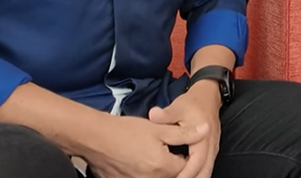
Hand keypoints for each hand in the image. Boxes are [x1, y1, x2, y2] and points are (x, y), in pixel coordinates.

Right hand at [82, 114, 208, 177]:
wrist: (95, 138)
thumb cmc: (126, 131)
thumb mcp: (159, 128)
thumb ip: (185, 133)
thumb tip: (205, 130)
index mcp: (163, 167)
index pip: (187, 168)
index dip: (187, 157)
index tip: (182, 148)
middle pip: (174, 176)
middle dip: (176, 166)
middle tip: (167, 152)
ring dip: (162, 172)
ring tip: (153, 157)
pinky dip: (148, 174)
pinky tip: (141, 163)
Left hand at [148, 82, 223, 177]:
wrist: (208, 96)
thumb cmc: (193, 103)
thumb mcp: (178, 107)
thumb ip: (165, 114)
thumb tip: (153, 115)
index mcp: (202, 137)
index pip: (196, 163)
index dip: (186, 174)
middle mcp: (210, 146)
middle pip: (204, 172)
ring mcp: (212, 149)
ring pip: (206, 171)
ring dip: (195, 177)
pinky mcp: (211, 150)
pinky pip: (206, 167)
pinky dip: (197, 174)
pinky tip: (186, 176)